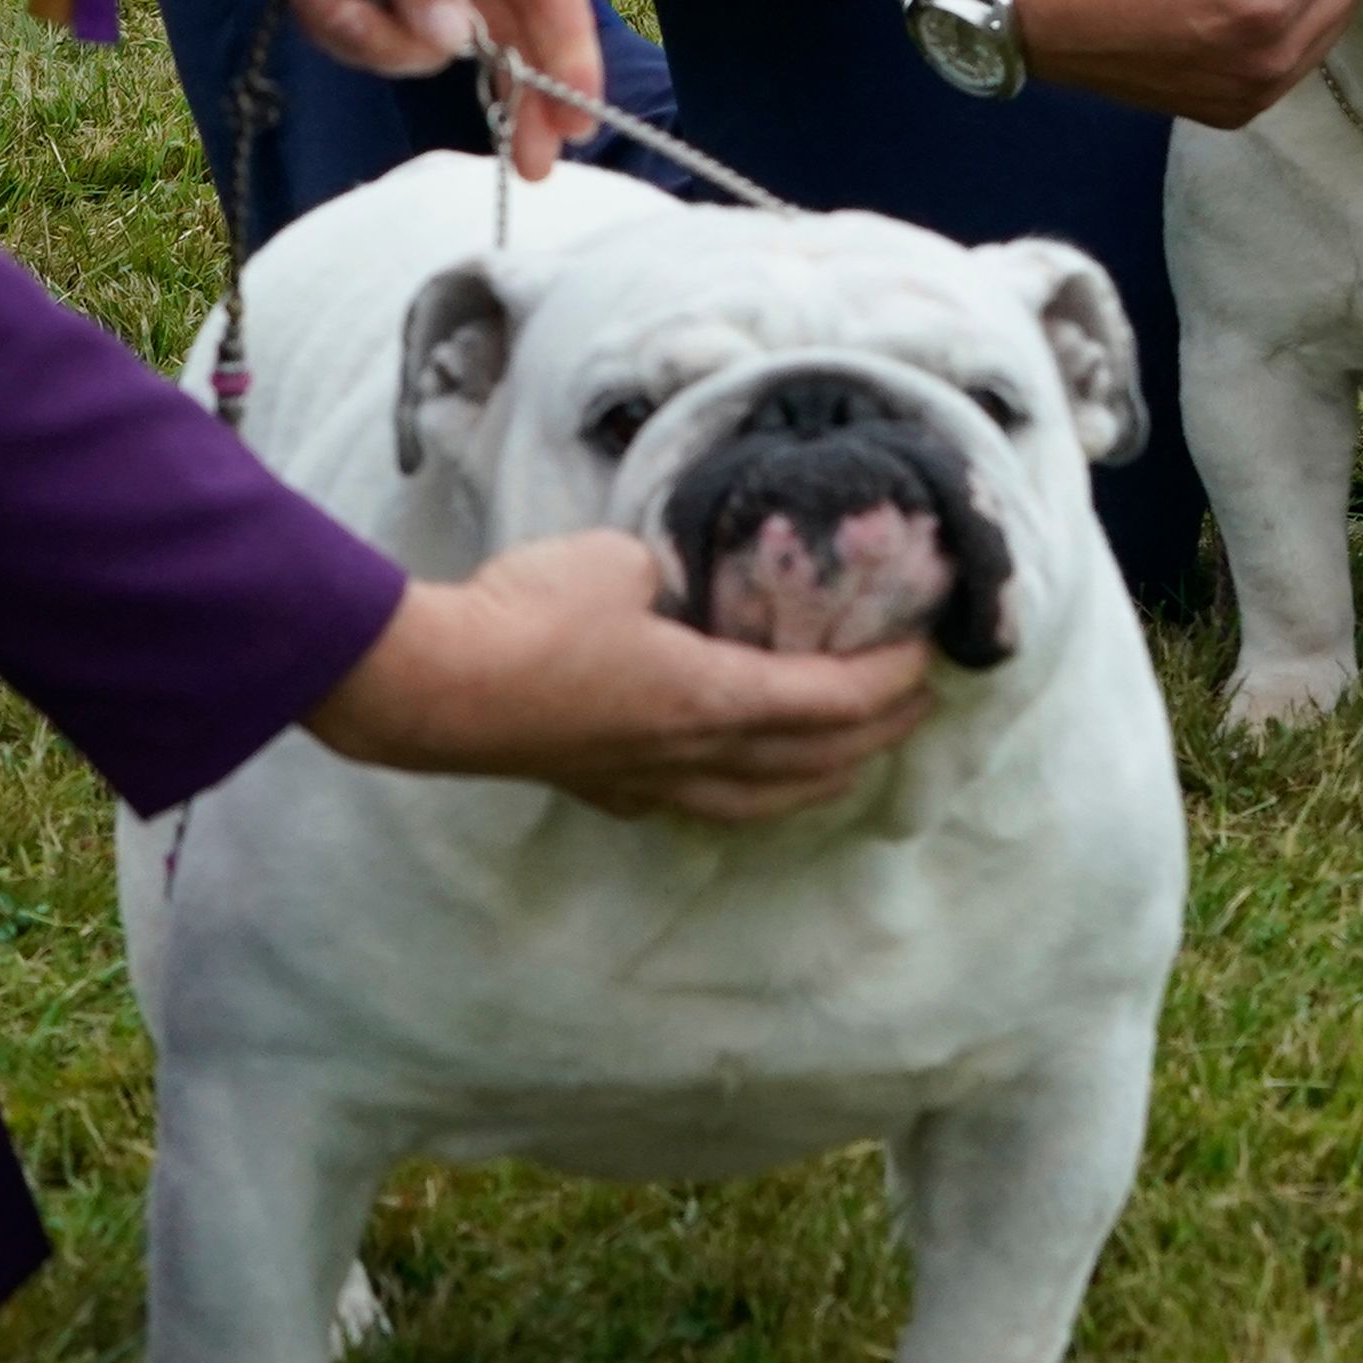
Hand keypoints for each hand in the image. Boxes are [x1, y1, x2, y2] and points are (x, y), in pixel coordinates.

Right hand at [307, 530, 935, 823]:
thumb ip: (673, 570)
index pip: (834, 702)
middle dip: (880, 734)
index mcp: (711, 699)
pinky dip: (750, 792)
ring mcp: (647, 782)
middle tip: (921, 705)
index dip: (891, 682)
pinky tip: (746, 780)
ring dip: (821, 779)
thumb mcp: (621, 560)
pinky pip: (701, 803)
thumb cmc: (526, 615)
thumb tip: (679, 578)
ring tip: (854, 758)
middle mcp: (692, 756)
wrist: (432, 685)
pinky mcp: (603, 789)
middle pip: (815, 759)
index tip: (929, 654)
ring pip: (762, 799)